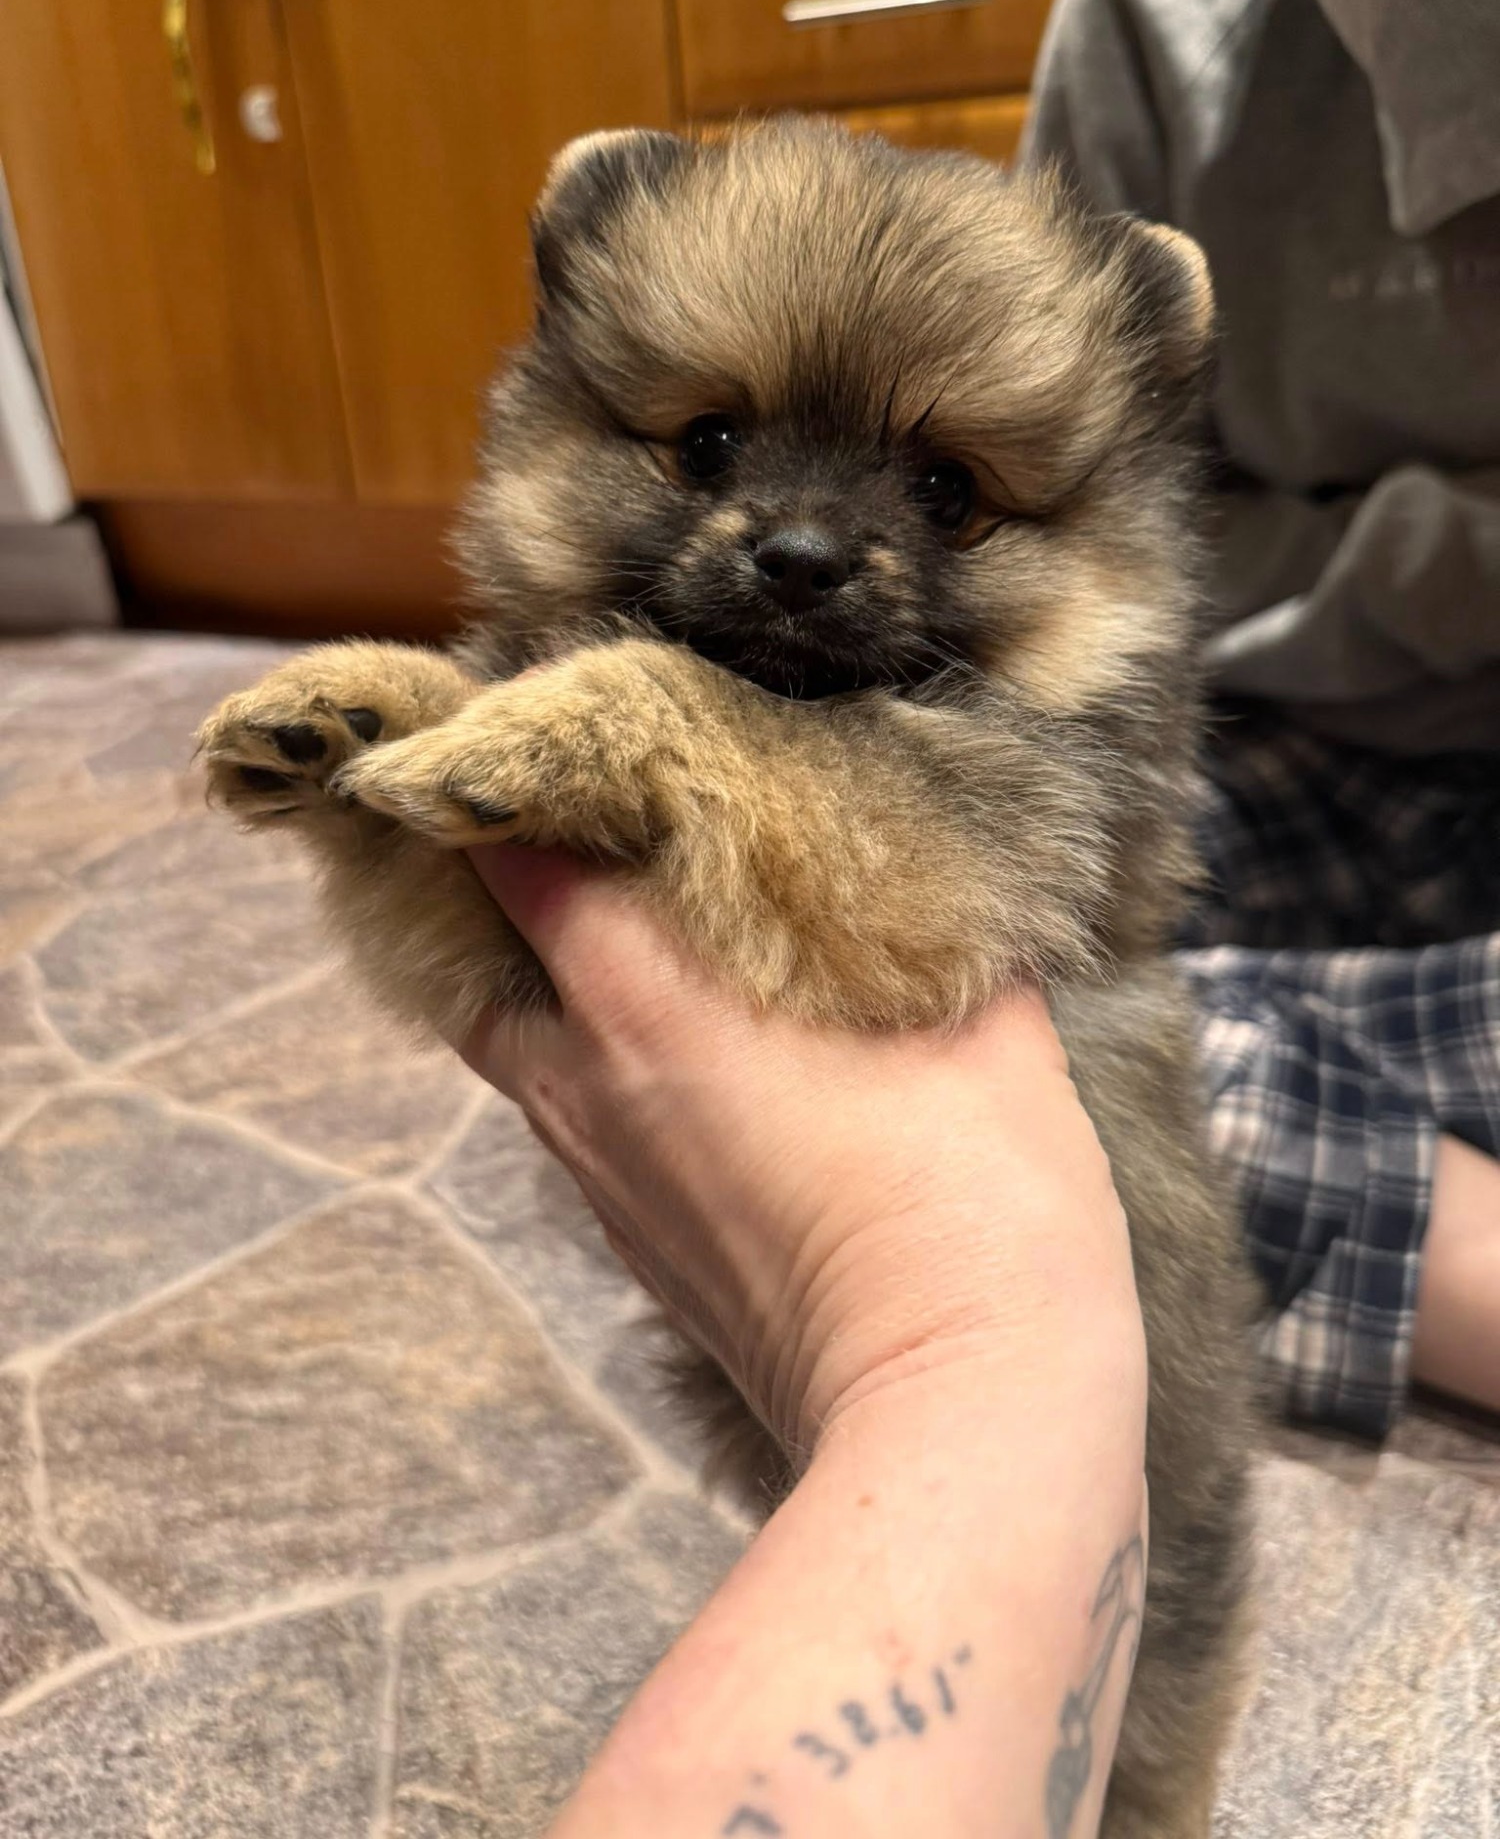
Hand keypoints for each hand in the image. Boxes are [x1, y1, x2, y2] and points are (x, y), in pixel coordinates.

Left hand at [458, 846, 1143, 1461]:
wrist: (959, 1412)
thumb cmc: (977, 1200)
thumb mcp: (981, 1022)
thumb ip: (925, 920)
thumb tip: (919, 864)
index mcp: (646, 1004)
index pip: (512, 858)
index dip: (512, 786)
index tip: (553, 737)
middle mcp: (589, 1088)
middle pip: (482, 961)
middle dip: (510, 890)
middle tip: (582, 830)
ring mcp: (604, 1181)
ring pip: (525, 1052)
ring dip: (554, 985)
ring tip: (635, 936)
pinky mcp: (639, 1249)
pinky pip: (581, 1124)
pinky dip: (600, 1067)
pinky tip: (688, 1056)